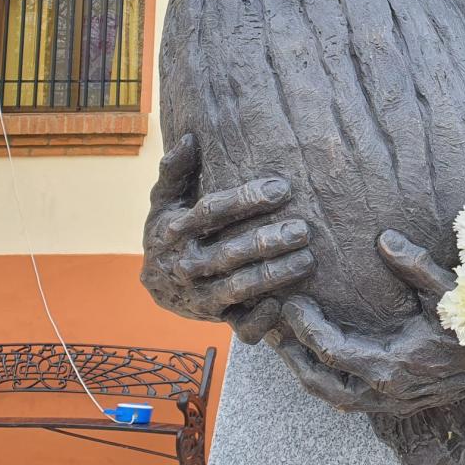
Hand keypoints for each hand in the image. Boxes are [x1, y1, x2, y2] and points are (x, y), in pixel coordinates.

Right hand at [141, 134, 315, 342]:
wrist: (157, 284)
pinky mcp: (218, 319)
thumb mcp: (164, 200)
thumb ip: (175, 171)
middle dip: (266, 242)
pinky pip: (240, 327)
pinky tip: (285, 303)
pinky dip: (261, 320)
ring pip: (238, 289)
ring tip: (307, 260)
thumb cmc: (171, 230)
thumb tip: (189, 137)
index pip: (210, 213)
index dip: (245, 200)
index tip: (282, 189)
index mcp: (175, 231)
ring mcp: (201, 297)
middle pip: (227, 254)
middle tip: (304, 229)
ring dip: (273, 277)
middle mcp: (187, 266)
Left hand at [275, 230, 464, 413]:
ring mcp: (396, 402)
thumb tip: (384, 237)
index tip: (291, 302)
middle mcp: (390, 391)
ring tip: (290, 350)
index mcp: (395, 364)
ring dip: (311, 375)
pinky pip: (356, 401)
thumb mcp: (448, 288)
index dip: (306, 327)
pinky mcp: (403, 402)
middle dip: (295, 361)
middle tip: (272, 335)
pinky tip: (326, 364)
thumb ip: (414, 264)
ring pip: (338, 399)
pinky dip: (334, 384)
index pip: (333, 351)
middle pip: (324, 385)